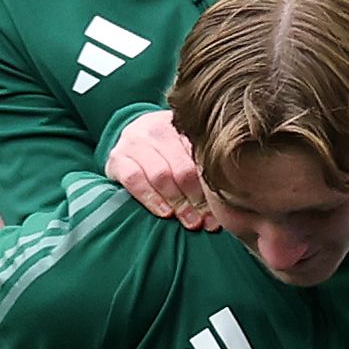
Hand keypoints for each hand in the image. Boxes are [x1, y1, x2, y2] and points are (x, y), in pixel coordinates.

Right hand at [109, 108, 213, 225]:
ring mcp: (135, 142)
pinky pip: (134, 179)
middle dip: (197, 199)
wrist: (131, 136)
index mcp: (183, 127)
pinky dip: (151, 198)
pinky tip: (165, 212)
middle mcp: (158, 129)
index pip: (201, 159)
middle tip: (207, 221)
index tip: (221, 211)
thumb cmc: (169, 150)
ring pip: (161, 174)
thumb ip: (206, 165)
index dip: (212, 188)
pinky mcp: (117, 157)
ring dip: (178, 202)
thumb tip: (231, 203)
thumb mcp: (188, 149)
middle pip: (183, 169)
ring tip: (191, 221)